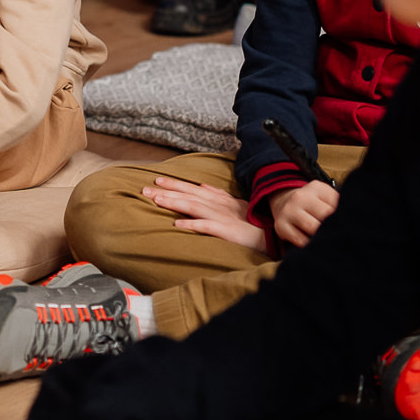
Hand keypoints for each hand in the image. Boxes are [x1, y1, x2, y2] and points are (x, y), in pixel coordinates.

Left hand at [140, 176, 267, 252]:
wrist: (273, 238)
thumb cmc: (255, 223)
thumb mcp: (236, 206)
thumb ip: (219, 196)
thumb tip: (202, 186)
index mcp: (221, 200)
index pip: (194, 189)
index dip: (176, 184)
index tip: (157, 180)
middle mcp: (220, 205)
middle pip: (189, 195)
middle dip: (167, 190)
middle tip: (145, 188)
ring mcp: (223, 217)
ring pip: (194, 206)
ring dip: (174, 202)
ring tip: (156, 201)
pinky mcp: (227, 231)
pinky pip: (207, 227)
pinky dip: (191, 225)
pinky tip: (177, 226)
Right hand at [267, 181, 340, 248]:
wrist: (284, 203)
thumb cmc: (312, 204)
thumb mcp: (325, 197)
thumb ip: (339, 204)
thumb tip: (356, 220)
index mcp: (316, 188)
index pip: (336, 203)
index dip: (344, 216)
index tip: (347, 224)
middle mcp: (301, 196)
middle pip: (325, 216)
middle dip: (333, 226)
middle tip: (341, 234)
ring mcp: (289, 210)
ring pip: (313, 228)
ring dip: (322, 236)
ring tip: (328, 239)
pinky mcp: (281, 225)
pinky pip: (300, 240)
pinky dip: (310, 245)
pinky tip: (314, 243)